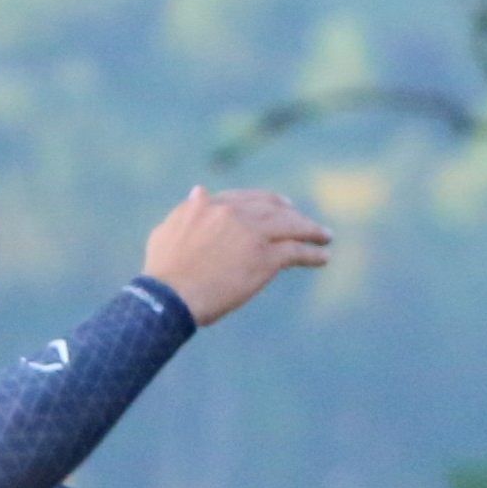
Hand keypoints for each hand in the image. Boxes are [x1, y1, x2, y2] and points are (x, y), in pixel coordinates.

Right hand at [142, 187, 332, 323]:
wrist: (168, 296)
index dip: (264, 202)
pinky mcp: (265, 258)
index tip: (277, 206)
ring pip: (290, 225)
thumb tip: (198, 191)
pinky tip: (324, 257)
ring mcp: (251, 234)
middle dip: (291, 213)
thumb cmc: (162, 273)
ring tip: (325, 237)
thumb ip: (186, 210)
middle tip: (304, 220)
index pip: (245, 198)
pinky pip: (296, 251)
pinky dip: (313, 253)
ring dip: (310, 230)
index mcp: (210, 205)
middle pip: (272, 207)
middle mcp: (234, 213)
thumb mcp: (167, 230)